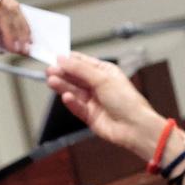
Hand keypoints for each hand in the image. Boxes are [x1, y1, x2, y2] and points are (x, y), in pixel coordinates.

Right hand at [45, 53, 166, 157]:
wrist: (134, 127)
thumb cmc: (127, 101)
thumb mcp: (102, 79)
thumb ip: (80, 69)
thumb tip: (64, 59)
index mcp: (105, 72)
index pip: (83, 63)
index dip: (70, 60)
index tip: (55, 57)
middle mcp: (99, 86)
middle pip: (76, 77)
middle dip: (63, 73)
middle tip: (49, 71)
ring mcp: (94, 101)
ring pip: (74, 91)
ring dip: (63, 86)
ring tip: (52, 81)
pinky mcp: (90, 116)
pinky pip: (77, 107)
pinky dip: (71, 102)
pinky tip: (66, 97)